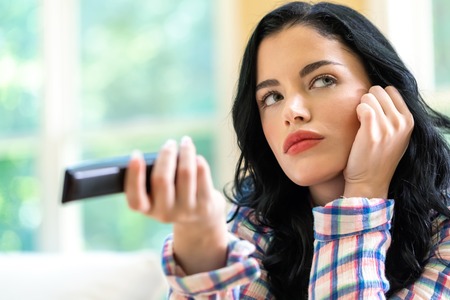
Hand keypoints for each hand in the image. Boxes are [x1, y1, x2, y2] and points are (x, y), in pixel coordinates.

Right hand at [125, 136, 227, 273]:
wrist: (200, 217)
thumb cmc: (173, 195)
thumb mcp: (158, 193)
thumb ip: (154, 177)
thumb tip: (163, 152)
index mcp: (148, 209)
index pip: (135, 198)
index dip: (134, 176)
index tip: (136, 154)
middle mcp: (165, 213)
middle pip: (162, 179)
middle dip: (166, 155)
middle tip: (169, 143)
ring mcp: (186, 211)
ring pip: (185, 173)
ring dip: (186, 152)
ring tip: (186, 142)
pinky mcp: (205, 205)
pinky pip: (202, 175)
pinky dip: (198, 161)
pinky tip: (196, 157)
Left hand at [343, 86, 413, 198]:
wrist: (368, 183)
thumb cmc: (376, 159)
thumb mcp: (395, 137)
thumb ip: (393, 117)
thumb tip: (381, 93)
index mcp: (409, 122)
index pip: (391, 90)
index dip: (378, 99)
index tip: (373, 114)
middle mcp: (401, 122)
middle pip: (378, 91)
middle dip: (368, 101)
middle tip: (364, 120)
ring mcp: (388, 126)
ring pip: (368, 97)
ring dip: (360, 108)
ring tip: (361, 125)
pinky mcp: (372, 130)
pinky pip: (361, 106)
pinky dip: (355, 112)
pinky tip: (356, 126)